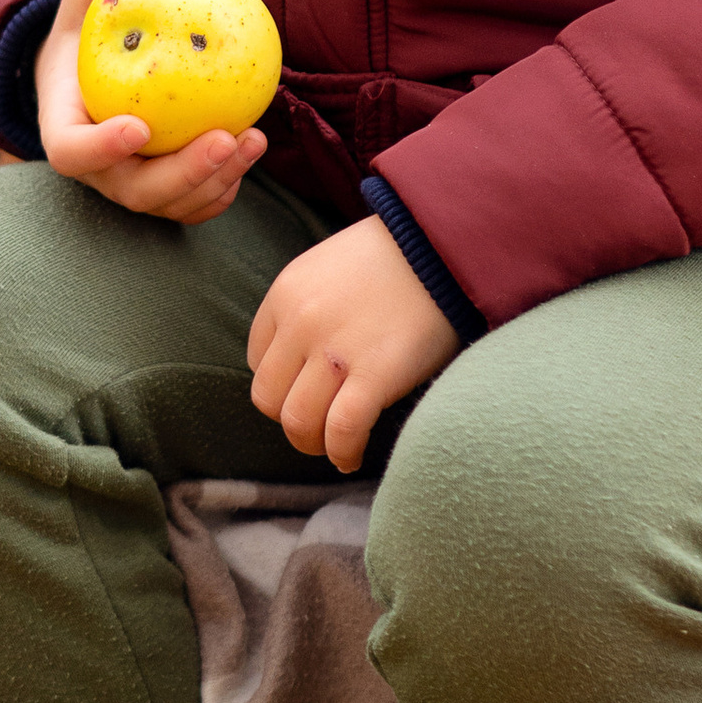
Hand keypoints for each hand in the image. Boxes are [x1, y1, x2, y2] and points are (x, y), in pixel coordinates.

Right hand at [36, 0, 268, 225]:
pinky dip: (223, 185)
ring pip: (171, 203)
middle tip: (225, 138)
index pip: (71, 151)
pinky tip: (252, 148)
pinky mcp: (163, 191)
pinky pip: (193, 203)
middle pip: (133, 190)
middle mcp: (96, 168)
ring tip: (254, 139)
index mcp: (64, 127)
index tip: (139, 126)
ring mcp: (129, 185)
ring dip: (216, 180)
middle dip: (182, 174)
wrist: (91, 75)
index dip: (100, 149)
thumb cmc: (88, 30)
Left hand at [247, 217, 462, 473]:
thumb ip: (307, 308)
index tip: (304, 392)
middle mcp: (300, 323)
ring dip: (312, 444)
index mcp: (285, 293)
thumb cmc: (396, 257)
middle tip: (317, 427)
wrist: (445, 245)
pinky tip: (351, 458)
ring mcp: (334, 351)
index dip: (281, 384)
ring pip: (297, 422)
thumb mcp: (329, 267)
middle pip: (269, 399)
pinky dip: (343, 452)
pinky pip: (342, 430)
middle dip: (291, 420)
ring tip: (333, 446)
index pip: (256, 361)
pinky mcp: (374, 375)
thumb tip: (301, 362)